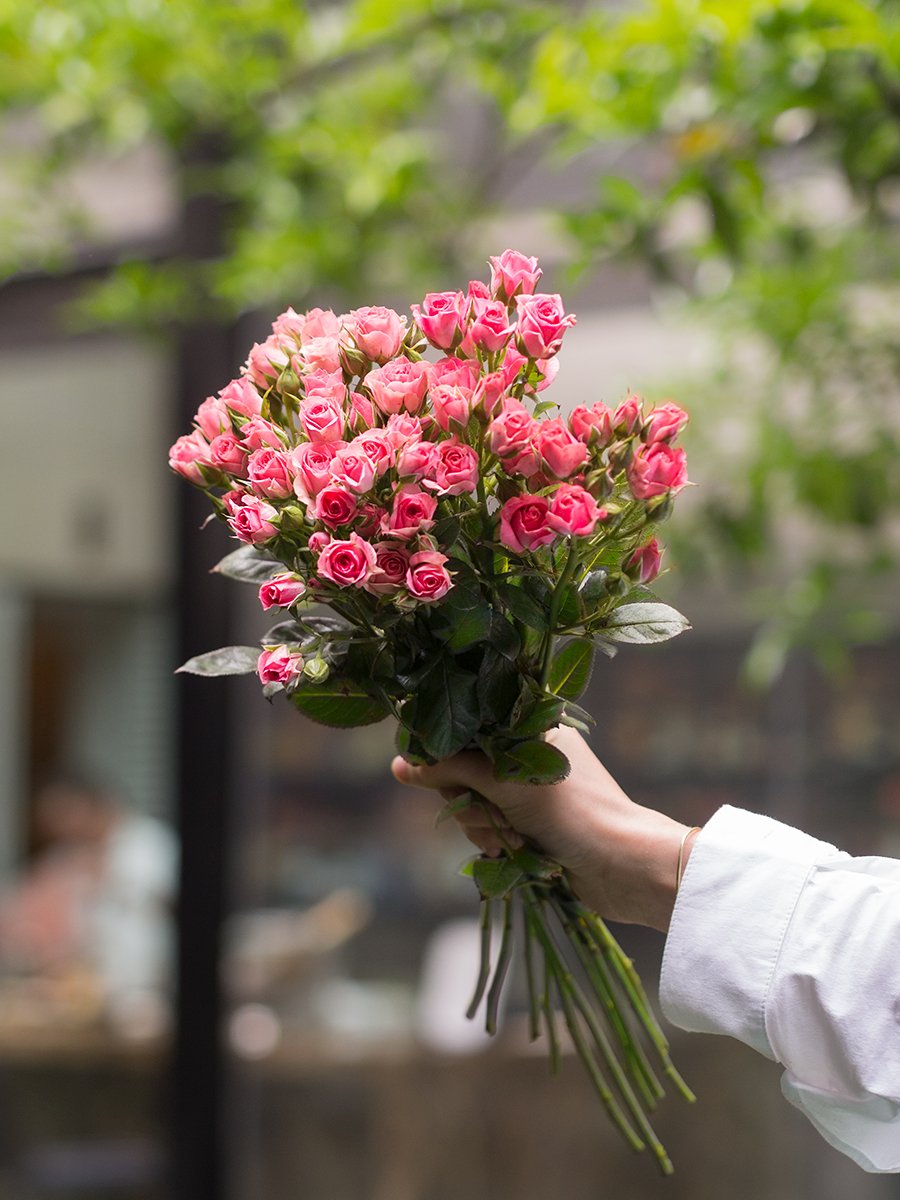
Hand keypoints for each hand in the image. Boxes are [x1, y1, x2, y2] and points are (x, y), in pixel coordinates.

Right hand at [392, 726, 693, 931]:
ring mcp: (526, 790)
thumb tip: (401, 764)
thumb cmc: (571, 811)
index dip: (446, 750)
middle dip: (468, 798)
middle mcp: (527, 751)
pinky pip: (486, 829)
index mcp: (530, 723)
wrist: (621, 866)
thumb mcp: (504, 781)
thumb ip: (450, 768)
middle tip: (492, 810)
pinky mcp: (527, 824)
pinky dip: (494, 843)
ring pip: (470, 804)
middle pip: (461, 768)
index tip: (435, 771)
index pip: (467, 724)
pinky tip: (514, 852)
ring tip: (511, 837)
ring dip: (482, 826)